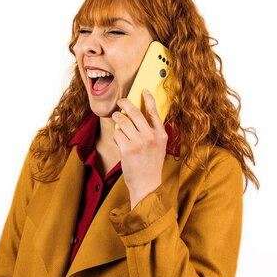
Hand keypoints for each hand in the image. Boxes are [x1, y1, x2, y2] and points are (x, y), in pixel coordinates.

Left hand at [111, 89, 167, 209]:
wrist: (147, 185)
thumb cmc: (151, 166)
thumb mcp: (159, 147)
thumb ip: (152, 132)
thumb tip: (138, 116)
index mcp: (161, 134)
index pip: (154, 112)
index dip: (148, 99)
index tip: (143, 90)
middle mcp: (151, 136)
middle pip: (135, 112)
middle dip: (125, 103)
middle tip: (120, 102)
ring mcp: (139, 142)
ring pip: (123, 121)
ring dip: (117, 117)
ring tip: (116, 118)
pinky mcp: (127, 149)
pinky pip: (117, 133)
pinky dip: (116, 134)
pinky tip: (119, 139)